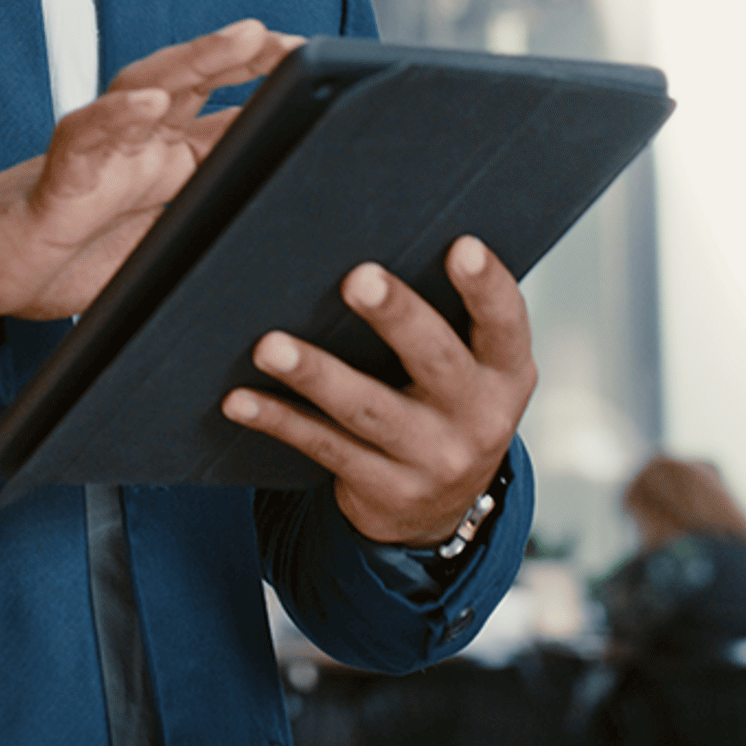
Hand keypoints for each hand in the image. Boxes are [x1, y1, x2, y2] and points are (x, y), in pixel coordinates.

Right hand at [0, 19, 301, 321]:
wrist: (0, 275)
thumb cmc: (80, 252)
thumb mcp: (168, 234)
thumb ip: (212, 208)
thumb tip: (282, 204)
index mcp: (170, 156)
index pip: (225, 106)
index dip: (266, 81)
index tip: (312, 59)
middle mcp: (140, 141)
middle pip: (191, 80)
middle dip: (239, 54)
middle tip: (284, 38)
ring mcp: (103, 151)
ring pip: (146, 86)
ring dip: (196, 60)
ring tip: (240, 39)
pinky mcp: (64, 173)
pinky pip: (88, 135)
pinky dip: (117, 116)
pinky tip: (146, 105)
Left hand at [221, 237, 536, 546]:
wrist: (440, 509)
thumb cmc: (445, 403)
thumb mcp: (474, 367)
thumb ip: (447, 317)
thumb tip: (374, 236)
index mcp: (505, 373)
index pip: (505, 323)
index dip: (487, 286)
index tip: (462, 246)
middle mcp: (479, 418)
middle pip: (436, 361)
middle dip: (397, 318)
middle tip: (357, 278)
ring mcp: (433, 460)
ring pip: (368, 409)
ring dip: (316, 374)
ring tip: (269, 346)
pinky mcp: (385, 489)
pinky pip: (324, 448)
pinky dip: (279, 421)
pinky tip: (240, 399)